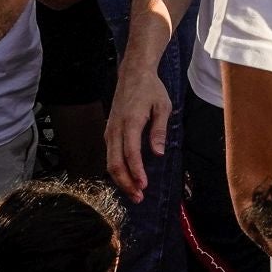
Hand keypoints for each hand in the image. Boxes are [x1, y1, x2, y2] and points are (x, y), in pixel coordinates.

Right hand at [105, 66, 172, 200]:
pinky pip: (110, 155)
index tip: (144, 186)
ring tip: (135, 192)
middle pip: (115, 163)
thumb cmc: (151, 89)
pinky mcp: (109, 132)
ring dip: (121, 179)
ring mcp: (109, 131)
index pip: (130, 153)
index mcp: (130, 122)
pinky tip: (127, 178)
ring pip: (110, 162)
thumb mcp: (162, 106)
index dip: (136, 172)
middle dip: (126, 182)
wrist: (133, 74)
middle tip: (139, 197)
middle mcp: (115, 129)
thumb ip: (159, 131)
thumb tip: (158, 153)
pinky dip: (117, 170)